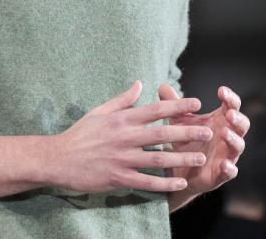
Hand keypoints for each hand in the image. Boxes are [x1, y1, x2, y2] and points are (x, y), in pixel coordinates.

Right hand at [47, 80, 213, 192]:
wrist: (58, 159)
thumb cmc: (80, 134)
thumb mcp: (100, 111)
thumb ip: (122, 99)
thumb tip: (140, 83)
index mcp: (122, 120)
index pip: (155, 110)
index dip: (177, 105)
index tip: (196, 102)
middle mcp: (125, 138)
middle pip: (161, 134)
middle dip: (187, 132)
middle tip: (208, 132)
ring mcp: (122, 159)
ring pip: (157, 158)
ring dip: (181, 158)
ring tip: (201, 158)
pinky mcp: (118, 177)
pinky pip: (145, 181)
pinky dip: (163, 182)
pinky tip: (180, 182)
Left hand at [158, 83, 249, 198]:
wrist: (179, 170)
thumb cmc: (185, 141)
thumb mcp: (179, 122)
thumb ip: (174, 105)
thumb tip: (162, 86)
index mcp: (221, 120)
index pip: (232, 106)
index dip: (230, 97)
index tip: (220, 90)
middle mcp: (228, 136)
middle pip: (242, 124)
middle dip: (238, 118)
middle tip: (229, 113)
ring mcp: (227, 154)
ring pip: (239, 145)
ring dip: (233, 139)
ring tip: (224, 133)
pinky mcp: (222, 173)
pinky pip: (231, 170)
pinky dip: (230, 167)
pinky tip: (224, 164)